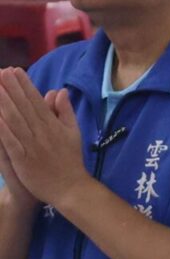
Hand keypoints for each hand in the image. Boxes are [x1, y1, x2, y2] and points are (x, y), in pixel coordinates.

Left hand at [0, 70, 85, 208]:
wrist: (71, 188)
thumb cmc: (70, 160)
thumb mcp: (73, 133)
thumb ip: (65, 111)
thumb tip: (60, 91)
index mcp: (53, 125)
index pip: (36, 101)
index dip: (25, 85)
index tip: (14, 70)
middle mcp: (42, 132)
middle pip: (23, 106)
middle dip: (11, 88)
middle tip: (0, 72)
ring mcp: (32, 145)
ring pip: (15, 120)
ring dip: (4, 103)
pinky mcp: (23, 159)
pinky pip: (10, 141)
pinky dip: (2, 129)